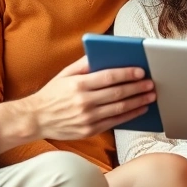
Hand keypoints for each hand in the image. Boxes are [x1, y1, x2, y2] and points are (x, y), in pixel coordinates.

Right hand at [19, 56, 154, 140]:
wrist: (36, 119)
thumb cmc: (53, 94)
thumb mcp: (65, 74)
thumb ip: (85, 64)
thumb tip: (105, 55)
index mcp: (78, 85)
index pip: (109, 77)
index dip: (127, 74)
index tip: (141, 71)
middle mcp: (84, 102)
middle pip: (117, 93)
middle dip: (137, 88)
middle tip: (151, 83)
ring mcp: (87, 118)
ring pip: (119, 109)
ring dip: (138, 102)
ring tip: (150, 96)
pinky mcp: (89, 131)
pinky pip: (114, 122)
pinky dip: (130, 116)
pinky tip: (139, 110)